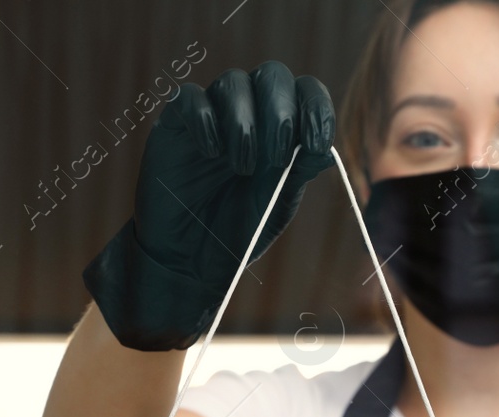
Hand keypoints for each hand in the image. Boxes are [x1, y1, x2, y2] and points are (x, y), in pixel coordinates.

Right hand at [82, 60, 335, 351]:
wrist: (190, 259)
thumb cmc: (237, 229)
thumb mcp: (279, 202)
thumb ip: (299, 171)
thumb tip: (324, 148)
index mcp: (280, 125)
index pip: (305, 91)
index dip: (316, 108)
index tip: (317, 142)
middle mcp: (248, 112)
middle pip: (272, 75)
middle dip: (280, 112)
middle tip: (275, 157)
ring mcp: (211, 114)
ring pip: (233, 82)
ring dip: (244, 123)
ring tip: (242, 166)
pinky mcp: (174, 123)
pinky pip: (189, 97)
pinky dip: (204, 119)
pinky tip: (211, 152)